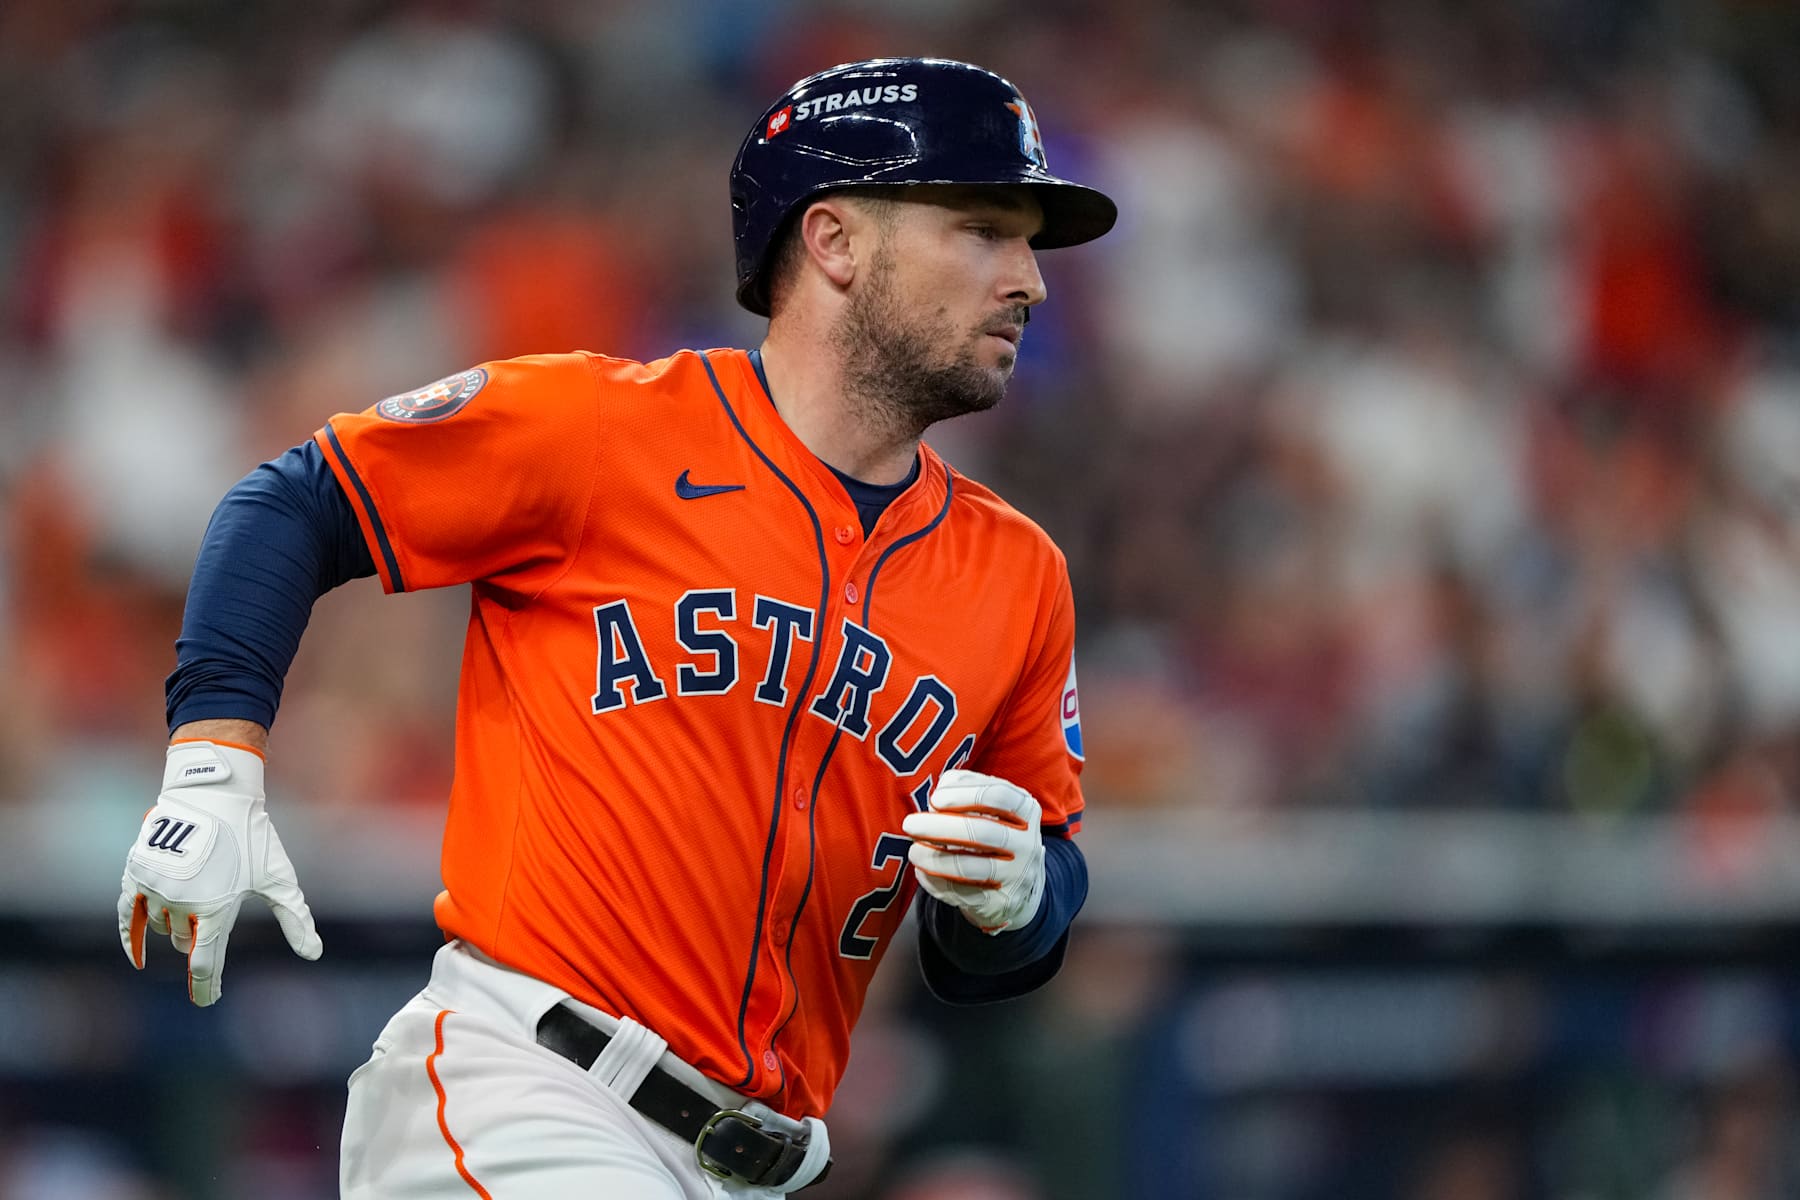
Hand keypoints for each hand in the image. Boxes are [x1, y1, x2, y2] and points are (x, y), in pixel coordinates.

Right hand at [117, 741, 321, 1004]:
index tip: (208, 1000)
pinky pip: (128, 915)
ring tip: (196, 900)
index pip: (206, 965)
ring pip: (162, 927)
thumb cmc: (253, 837)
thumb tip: (315, 953)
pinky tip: (138, 955)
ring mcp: (156, 888)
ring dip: (177, 926)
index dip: (207, 987)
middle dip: (197, 939)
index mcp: (216, 909)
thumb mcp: (278, 878)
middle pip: (185, 942)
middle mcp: (182, 903)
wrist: (216, 794)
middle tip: (211, 919)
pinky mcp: (137, 873)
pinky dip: (131, 937)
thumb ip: (295, 918)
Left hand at [901, 769, 1045, 933]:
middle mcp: (1027, 843)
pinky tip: (921, 872)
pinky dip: (936, 882)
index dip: (964, 794)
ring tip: (913, 851)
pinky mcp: (1001, 903)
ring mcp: (1017, 876)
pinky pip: (963, 894)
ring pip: (972, 867)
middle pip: (983, 832)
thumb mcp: (993, 808)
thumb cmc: (995, 834)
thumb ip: (967, 793)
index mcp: (1026, 810)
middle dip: (941, 826)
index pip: (999, 795)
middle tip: (910, 824)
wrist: (1020, 886)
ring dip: (936, 858)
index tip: (935, 799)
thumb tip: (936, 797)